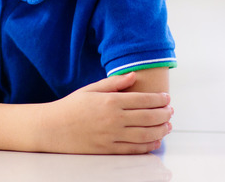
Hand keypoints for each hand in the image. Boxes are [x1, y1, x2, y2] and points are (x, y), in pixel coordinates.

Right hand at [43, 72, 172, 153]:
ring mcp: (113, 136)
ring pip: (146, 134)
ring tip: (167, 125)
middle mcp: (114, 119)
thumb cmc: (71, 107)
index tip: (167, 99)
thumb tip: (134, 75)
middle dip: (164, 114)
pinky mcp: (110, 149)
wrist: (54, 128)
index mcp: (110, 101)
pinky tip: (155, 140)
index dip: (159, 100)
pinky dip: (149, 145)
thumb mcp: (90, 89)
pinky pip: (135, 149)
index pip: (143, 100)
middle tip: (170, 111)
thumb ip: (114, 83)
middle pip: (149, 117)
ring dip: (161, 130)